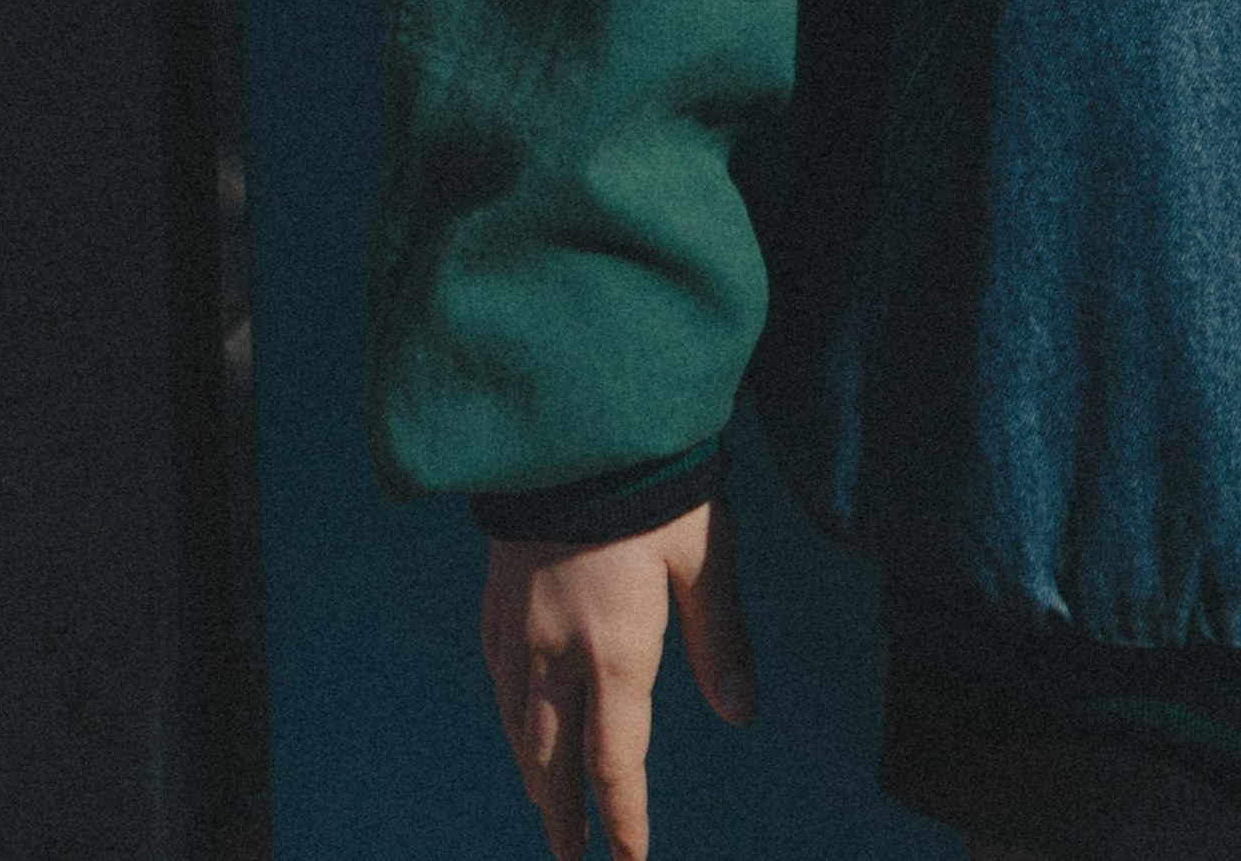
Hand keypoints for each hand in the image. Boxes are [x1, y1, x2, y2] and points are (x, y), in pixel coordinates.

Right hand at [478, 497, 756, 860]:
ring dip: (534, 780)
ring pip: (518, 730)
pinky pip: (498, 683)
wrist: (572, 419)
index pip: (615, 763)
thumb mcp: (705, 552)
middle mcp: (557, 653)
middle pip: (553, 764)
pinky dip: (510, 724)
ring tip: (547, 812)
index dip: (623, 819)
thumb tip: (741, 713)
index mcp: (614, 649)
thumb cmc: (653, 480)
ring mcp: (520, 627)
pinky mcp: (499, 598)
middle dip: (562, 822)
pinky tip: (518, 729)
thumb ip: (720, 637)